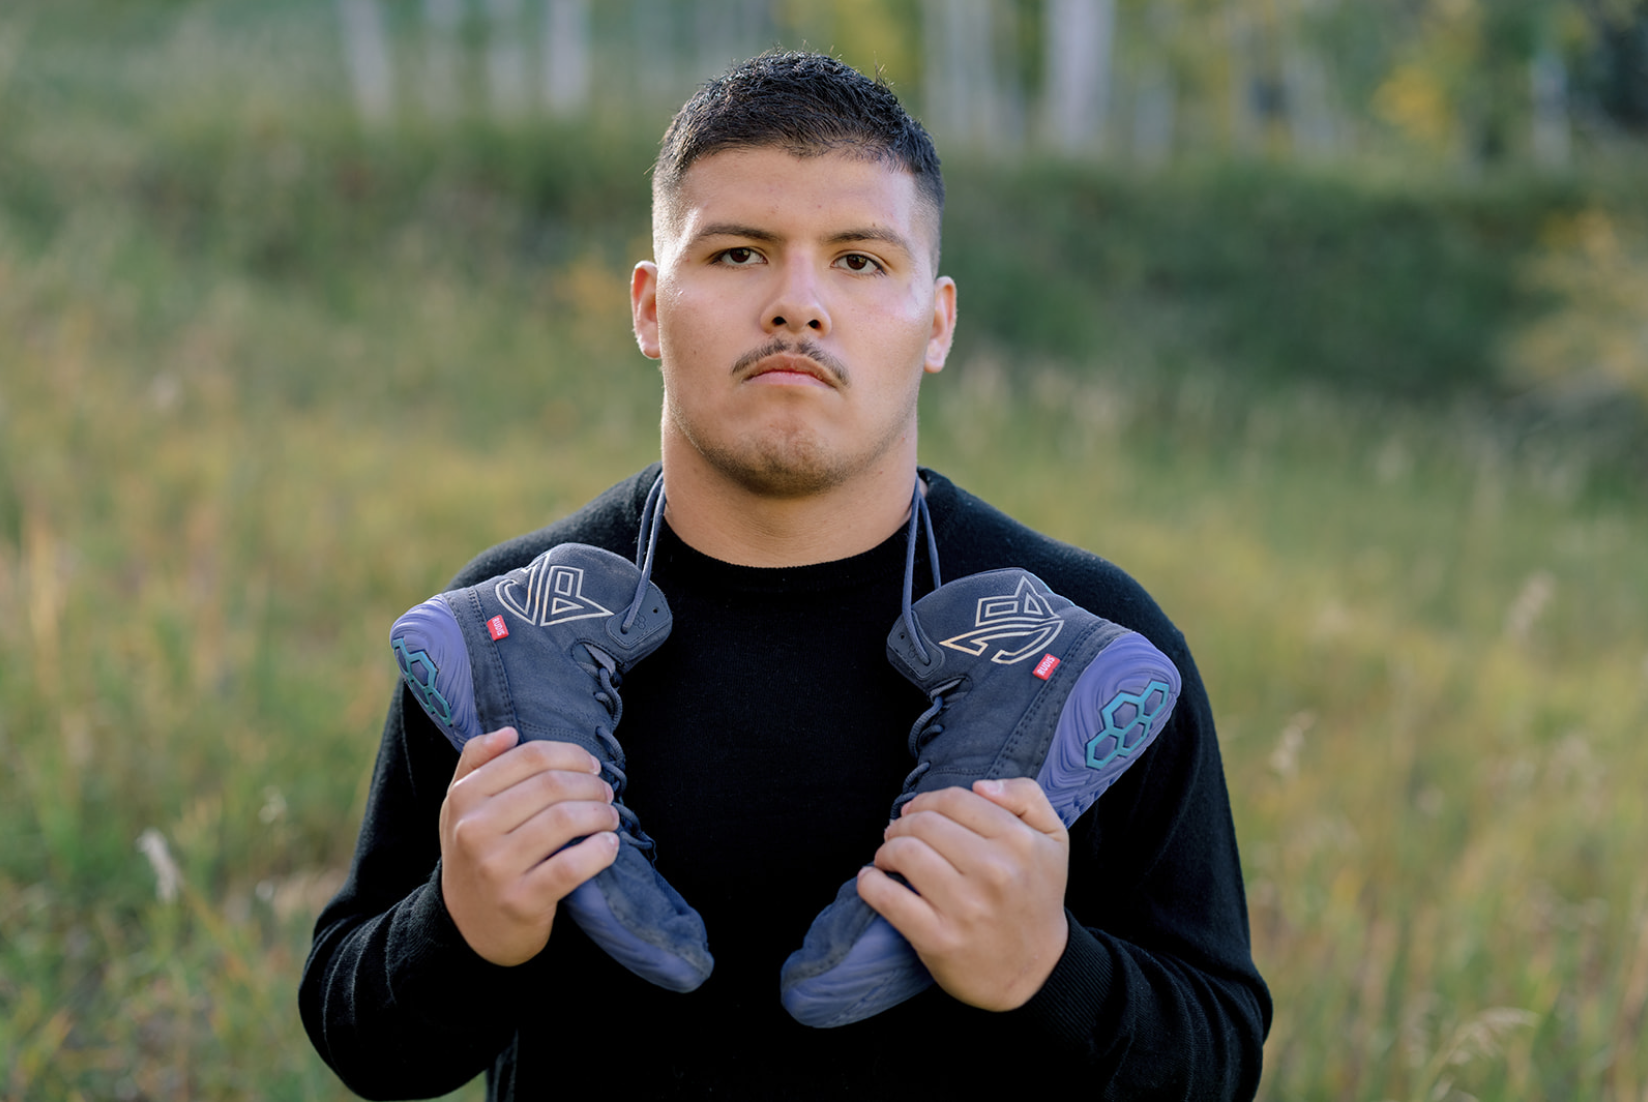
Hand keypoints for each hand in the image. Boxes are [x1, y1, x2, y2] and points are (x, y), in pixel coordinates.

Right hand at [438, 728, 620, 965]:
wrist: (467, 928)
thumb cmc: (474, 855)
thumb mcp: (460, 807)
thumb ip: (476, 762)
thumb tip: (509, 732)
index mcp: (463, 798)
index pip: (529, 757)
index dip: (570, 755)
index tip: (591, 765)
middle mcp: (474, 831)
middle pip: (551, 786)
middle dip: (590, 784)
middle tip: (605, 793)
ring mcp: (497, 868)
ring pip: (565, 821)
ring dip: (601, 814)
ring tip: (609, 817)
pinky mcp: (521, 901)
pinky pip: (571, 867)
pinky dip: (599, 851)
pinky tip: (609, 845)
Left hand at [857, 777, 1070, 1010]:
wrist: (1036, 972)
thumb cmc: (1035, 898)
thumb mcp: (1052, 841)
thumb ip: (1026, 797)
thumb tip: (981, 786)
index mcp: (1019, 842)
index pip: (955, 799)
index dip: (927, 801)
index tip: (917, 812)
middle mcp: (994, 871)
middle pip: (924, 823)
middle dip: (903, 824)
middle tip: (899, 835)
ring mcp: (965, 906)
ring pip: (904, 852)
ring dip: (886, 850)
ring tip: (888, 858)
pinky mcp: (938, 937)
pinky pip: (888, 897)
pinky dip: (870, 883)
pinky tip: (872, 880)